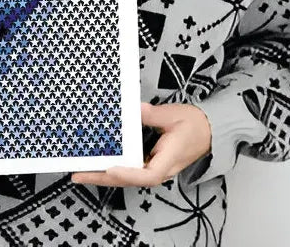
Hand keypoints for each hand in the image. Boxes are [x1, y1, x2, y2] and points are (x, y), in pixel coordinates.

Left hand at [69, 101, 211, 187]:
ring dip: (105, 175)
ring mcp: (155, 167)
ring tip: (83, 171)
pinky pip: (131, 169)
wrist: (209, 130)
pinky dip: (114, 168)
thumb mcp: (173, 115)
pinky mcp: (151, 163)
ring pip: (128, 177)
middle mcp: (160, 168)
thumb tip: (134, 109)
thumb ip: (152, 114)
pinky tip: (100, 163)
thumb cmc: (195, 125)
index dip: (127, 173)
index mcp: (169, 159)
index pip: (147, 175)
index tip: (110, 168)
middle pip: (130, 180)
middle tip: (79, 174)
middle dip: (103, 177)